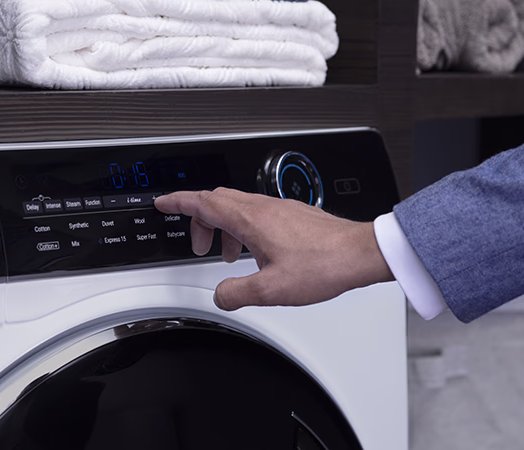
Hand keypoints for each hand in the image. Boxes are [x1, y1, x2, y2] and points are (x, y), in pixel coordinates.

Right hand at [154, 188, 393, 310]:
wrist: (360, 254)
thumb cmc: (323, 265)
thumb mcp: (271, 290)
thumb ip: (236, 293)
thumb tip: (220, 295)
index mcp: (250, 220)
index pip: (203, 202)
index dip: (178, 202)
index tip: (163, 203)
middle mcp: (263, 207)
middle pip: (216, 200)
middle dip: (199, 219)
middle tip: (197, 244)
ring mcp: (279, 208)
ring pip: (237, 206)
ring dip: (223, 226)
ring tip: (227, 255)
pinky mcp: (292, 214)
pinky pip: (256, 212)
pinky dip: (243, 228)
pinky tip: (255, 252)